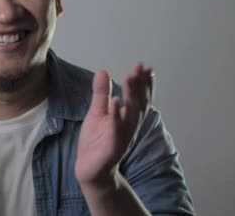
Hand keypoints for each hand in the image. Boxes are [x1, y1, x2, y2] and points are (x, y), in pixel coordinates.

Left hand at [75, 63, 152, 187]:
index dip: (143, 83)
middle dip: (140, 85)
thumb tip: (103, 71)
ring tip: (130, 78)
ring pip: (131, 115)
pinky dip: (117, 115)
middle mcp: (129, 126)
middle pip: (138, 103)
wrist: (89, 168)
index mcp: (127, 118)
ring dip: (131, 96)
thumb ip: (101, 93)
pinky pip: (116, 129)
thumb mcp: (97, 112)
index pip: (139, 98)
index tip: (145, 66)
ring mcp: (122, 136)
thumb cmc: (96, 141)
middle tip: (140, 68)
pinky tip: (116, 101)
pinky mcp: (112, 146)